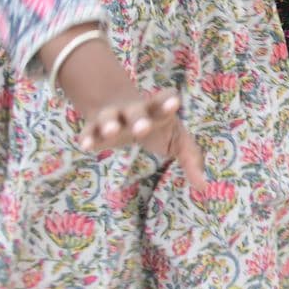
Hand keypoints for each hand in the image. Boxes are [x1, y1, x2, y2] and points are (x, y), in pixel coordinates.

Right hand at [79, 90, 207, 189]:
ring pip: (110, 118)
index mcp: (158, 109)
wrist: (118, 106)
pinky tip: (84, 145)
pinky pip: (89, 131)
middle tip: (144, 128)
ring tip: (111, 132)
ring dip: (110, 124)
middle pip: (137, 111)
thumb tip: (204, 188)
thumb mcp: (176, 139)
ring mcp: (113, 117)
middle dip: (140, 119)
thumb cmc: (157, 126)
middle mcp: (135, 110)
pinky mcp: (95, 127)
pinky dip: (87, 137)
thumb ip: (191, 159)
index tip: (175, 102)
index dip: (168, 101)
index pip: (164, 100)